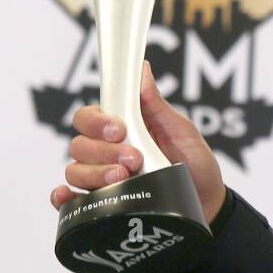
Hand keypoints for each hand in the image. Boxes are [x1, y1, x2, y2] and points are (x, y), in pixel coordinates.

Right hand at [48, 60, 226, 224]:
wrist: (207, 200)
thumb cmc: (194, 162)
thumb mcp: (181, 130)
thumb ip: (156, 104)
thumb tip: (142, 69)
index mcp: (121, 128)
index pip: (89, 117)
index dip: (97, 122)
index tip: (118, 129)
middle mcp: (105, 151)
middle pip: (79, 144)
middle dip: (104, 151)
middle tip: (133, 158)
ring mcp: (102, 178)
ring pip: (75, 170)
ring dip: (96, 174)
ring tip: (124, 177)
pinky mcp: (102, 203)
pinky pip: (72, 202)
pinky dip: (65, 198)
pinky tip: (69, 196)